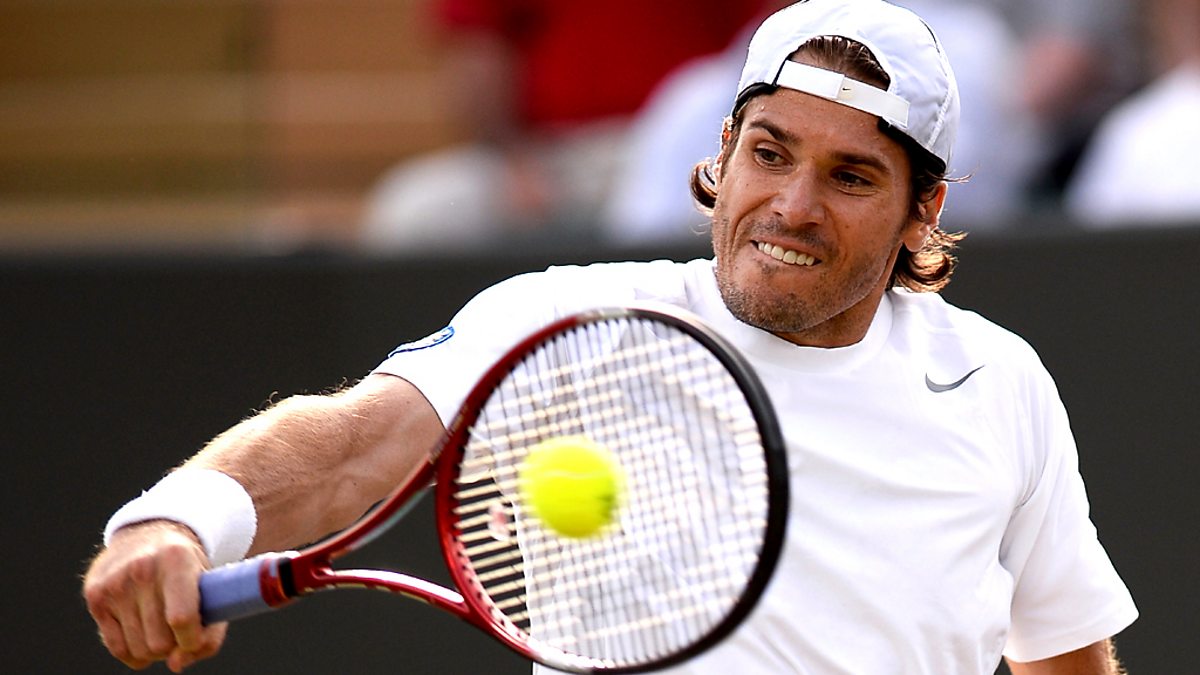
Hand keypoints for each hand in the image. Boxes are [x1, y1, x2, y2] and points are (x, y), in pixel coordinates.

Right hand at [83, 520, 227, 671]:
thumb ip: (210, 633)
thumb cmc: (187, 570)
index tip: (194, 639)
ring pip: (139, 650)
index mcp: (177, 560)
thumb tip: (175, 665)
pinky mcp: (95, 596)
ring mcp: (114, 582)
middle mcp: (142, 568)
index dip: (191, 640)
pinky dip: (134, 652)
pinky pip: (117, 648)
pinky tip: (143, 635)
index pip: (182, 618)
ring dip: (154, 650)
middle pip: (159, 641)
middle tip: (178, 631)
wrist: (148, 535)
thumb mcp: (210, 588)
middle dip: (174, 646)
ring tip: (162, 630)